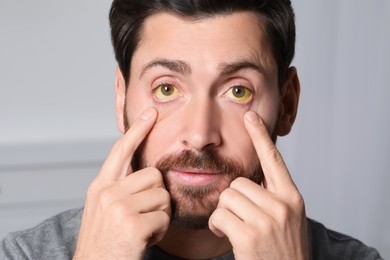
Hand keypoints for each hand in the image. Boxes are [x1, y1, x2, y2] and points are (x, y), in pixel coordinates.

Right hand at [73, 108, 170, 259]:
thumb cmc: (105, 243)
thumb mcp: (104, 210)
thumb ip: (121, 188)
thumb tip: (148, 173)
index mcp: (101, 187)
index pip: (121, 151)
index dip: (137, 130)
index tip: (151, 113)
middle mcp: (107, 192)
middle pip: (154, 175)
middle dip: (156, 197)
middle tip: (143, 217)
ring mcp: (118, 207)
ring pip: (163, 196)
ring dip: (159, 216)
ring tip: (141, 230)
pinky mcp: (132, 224)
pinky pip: (164, 218)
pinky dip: (159, 232)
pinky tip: (143, 240)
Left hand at [209, 111, 309, 259]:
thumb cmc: (283, 251)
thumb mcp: (288, 219)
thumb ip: (272, 197)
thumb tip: (248, 180)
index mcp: (292, 198)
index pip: (274, 160)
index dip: (260, 136)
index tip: (251, 116)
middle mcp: (282, 205)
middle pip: (239, 183)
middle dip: (233, 200)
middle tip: (240, 219)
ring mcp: (267, 220)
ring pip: (227, 197)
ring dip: (224, 213)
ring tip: (235, 229)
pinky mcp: (250, 235)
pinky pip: (219, 214)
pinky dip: (217, 225)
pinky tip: (227, 236)